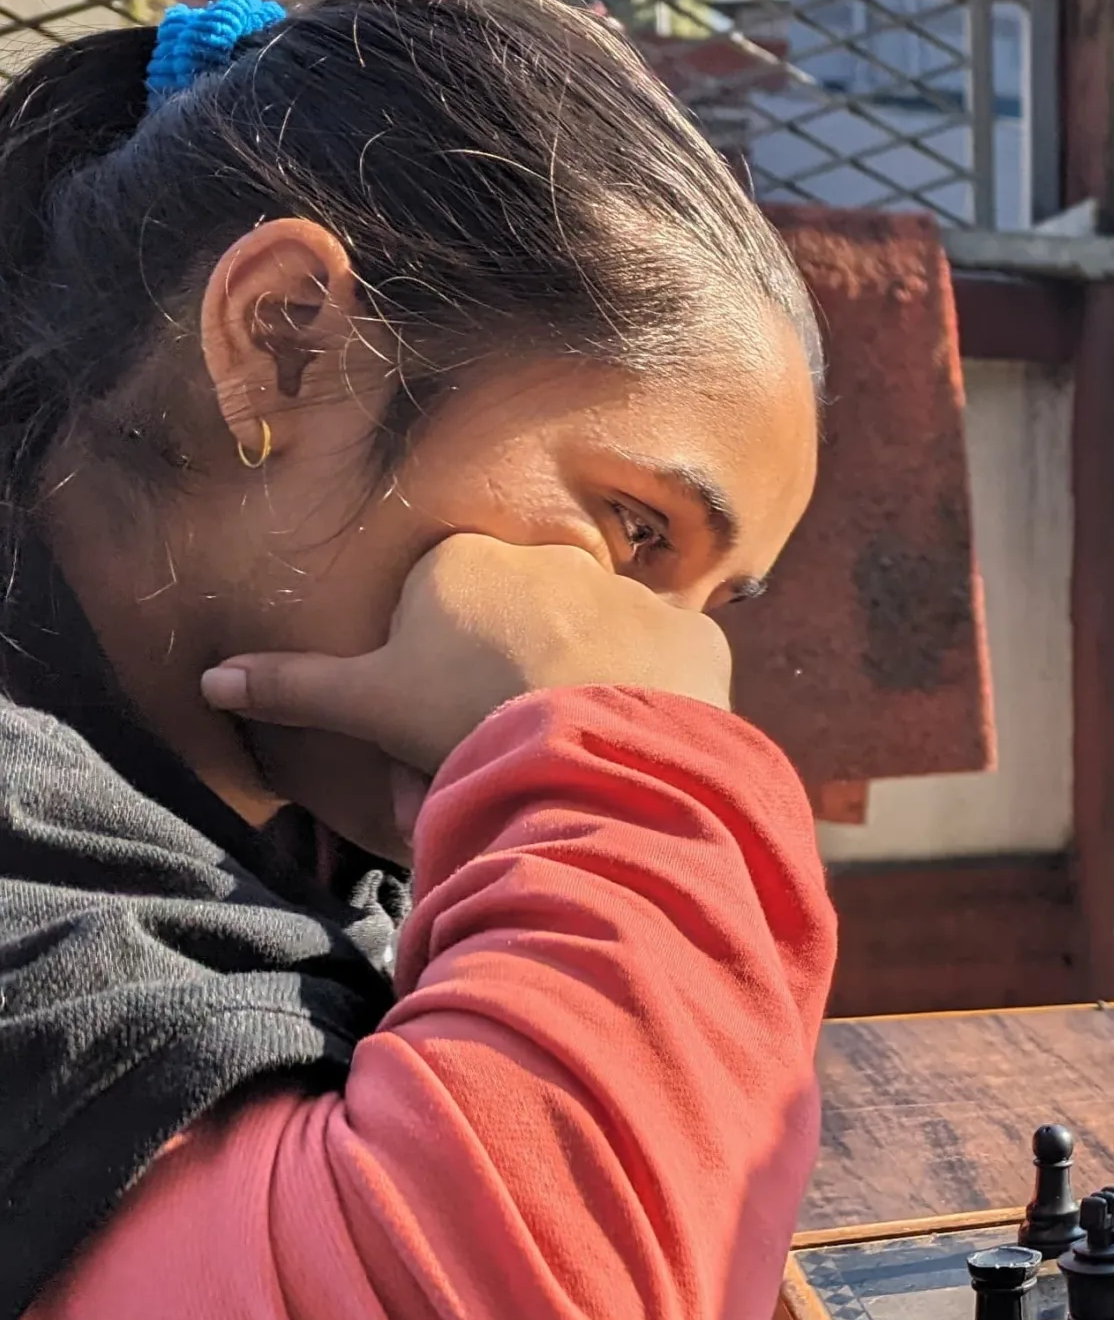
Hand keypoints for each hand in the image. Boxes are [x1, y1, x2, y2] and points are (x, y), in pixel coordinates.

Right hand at [202, 531, 733, 807]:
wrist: (590, 753)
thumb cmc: (466, 719)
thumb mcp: (370, 704)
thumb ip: (297, 686)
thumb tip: (214, 679)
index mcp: (468, 560)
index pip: (439, 620)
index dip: (431, 688)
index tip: (436, 736)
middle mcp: (554, 558)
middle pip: (515, 636)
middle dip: (500, 696)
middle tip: (495, 759)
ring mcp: (630, 592)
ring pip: (590, 652)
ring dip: (576, 698)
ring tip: (565, 761)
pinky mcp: (693, 636)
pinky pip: (667, 672)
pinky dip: (651, 708)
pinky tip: (632, 747)